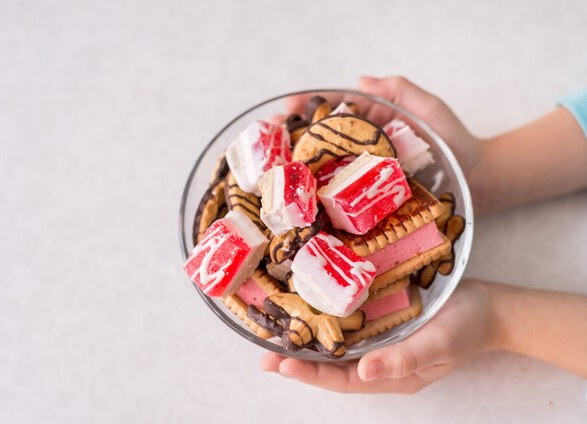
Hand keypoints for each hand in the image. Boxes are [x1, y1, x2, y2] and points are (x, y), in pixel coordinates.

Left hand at [260, 280, 495, 393]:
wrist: (487, 306)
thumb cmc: (466, 326)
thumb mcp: (440, 344)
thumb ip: (404, 360)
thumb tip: (363, 373)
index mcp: (392, 374)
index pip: (343, 381)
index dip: (311, 375)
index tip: (280, 365)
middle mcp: (380, 362)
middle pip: (332, 368)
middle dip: (298, 363)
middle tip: (263, 356)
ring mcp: (380, 343)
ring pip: (337, 349)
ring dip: (307, 345)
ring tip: (275, 339)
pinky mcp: (382, 322)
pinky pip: (349, 328)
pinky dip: (326, 325)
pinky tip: (309, 315)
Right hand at [286, 76, 484, 209]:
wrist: (477, 182)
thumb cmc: (456, 142)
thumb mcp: (431, 110)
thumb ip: (401, 92)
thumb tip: (361, 80)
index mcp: (373, 121)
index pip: (335, 109)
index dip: (309, 106)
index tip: (286, 107)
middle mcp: (363, 146)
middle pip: (321, 139)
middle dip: (292, 137)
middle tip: (266, 141)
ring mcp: (365, 173)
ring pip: (325, 168)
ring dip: (298, 169)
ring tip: (272, 172)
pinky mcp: (370, 198)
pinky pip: (341, 195)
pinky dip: (319, 197)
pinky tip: (300, 202)